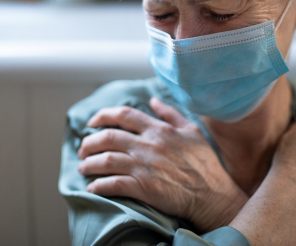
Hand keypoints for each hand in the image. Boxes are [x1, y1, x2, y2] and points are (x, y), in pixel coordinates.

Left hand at [77, 97, 246, 231]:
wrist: (212, 195)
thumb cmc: (205, 163)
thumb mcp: (191, 131)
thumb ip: (170, 114)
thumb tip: (154, 100)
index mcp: (158, 129)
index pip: (123, 115)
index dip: (102, 116)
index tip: (91, 123)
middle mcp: (148, 145)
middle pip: (107, 137)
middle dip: (89, 142)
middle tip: (83, 149)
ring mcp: (144, 167)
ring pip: (105, 160)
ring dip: (89, 164)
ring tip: (83, 167)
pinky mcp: (143, 188)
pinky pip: (113, 184)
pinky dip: (99, 185)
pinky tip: (93, 187)